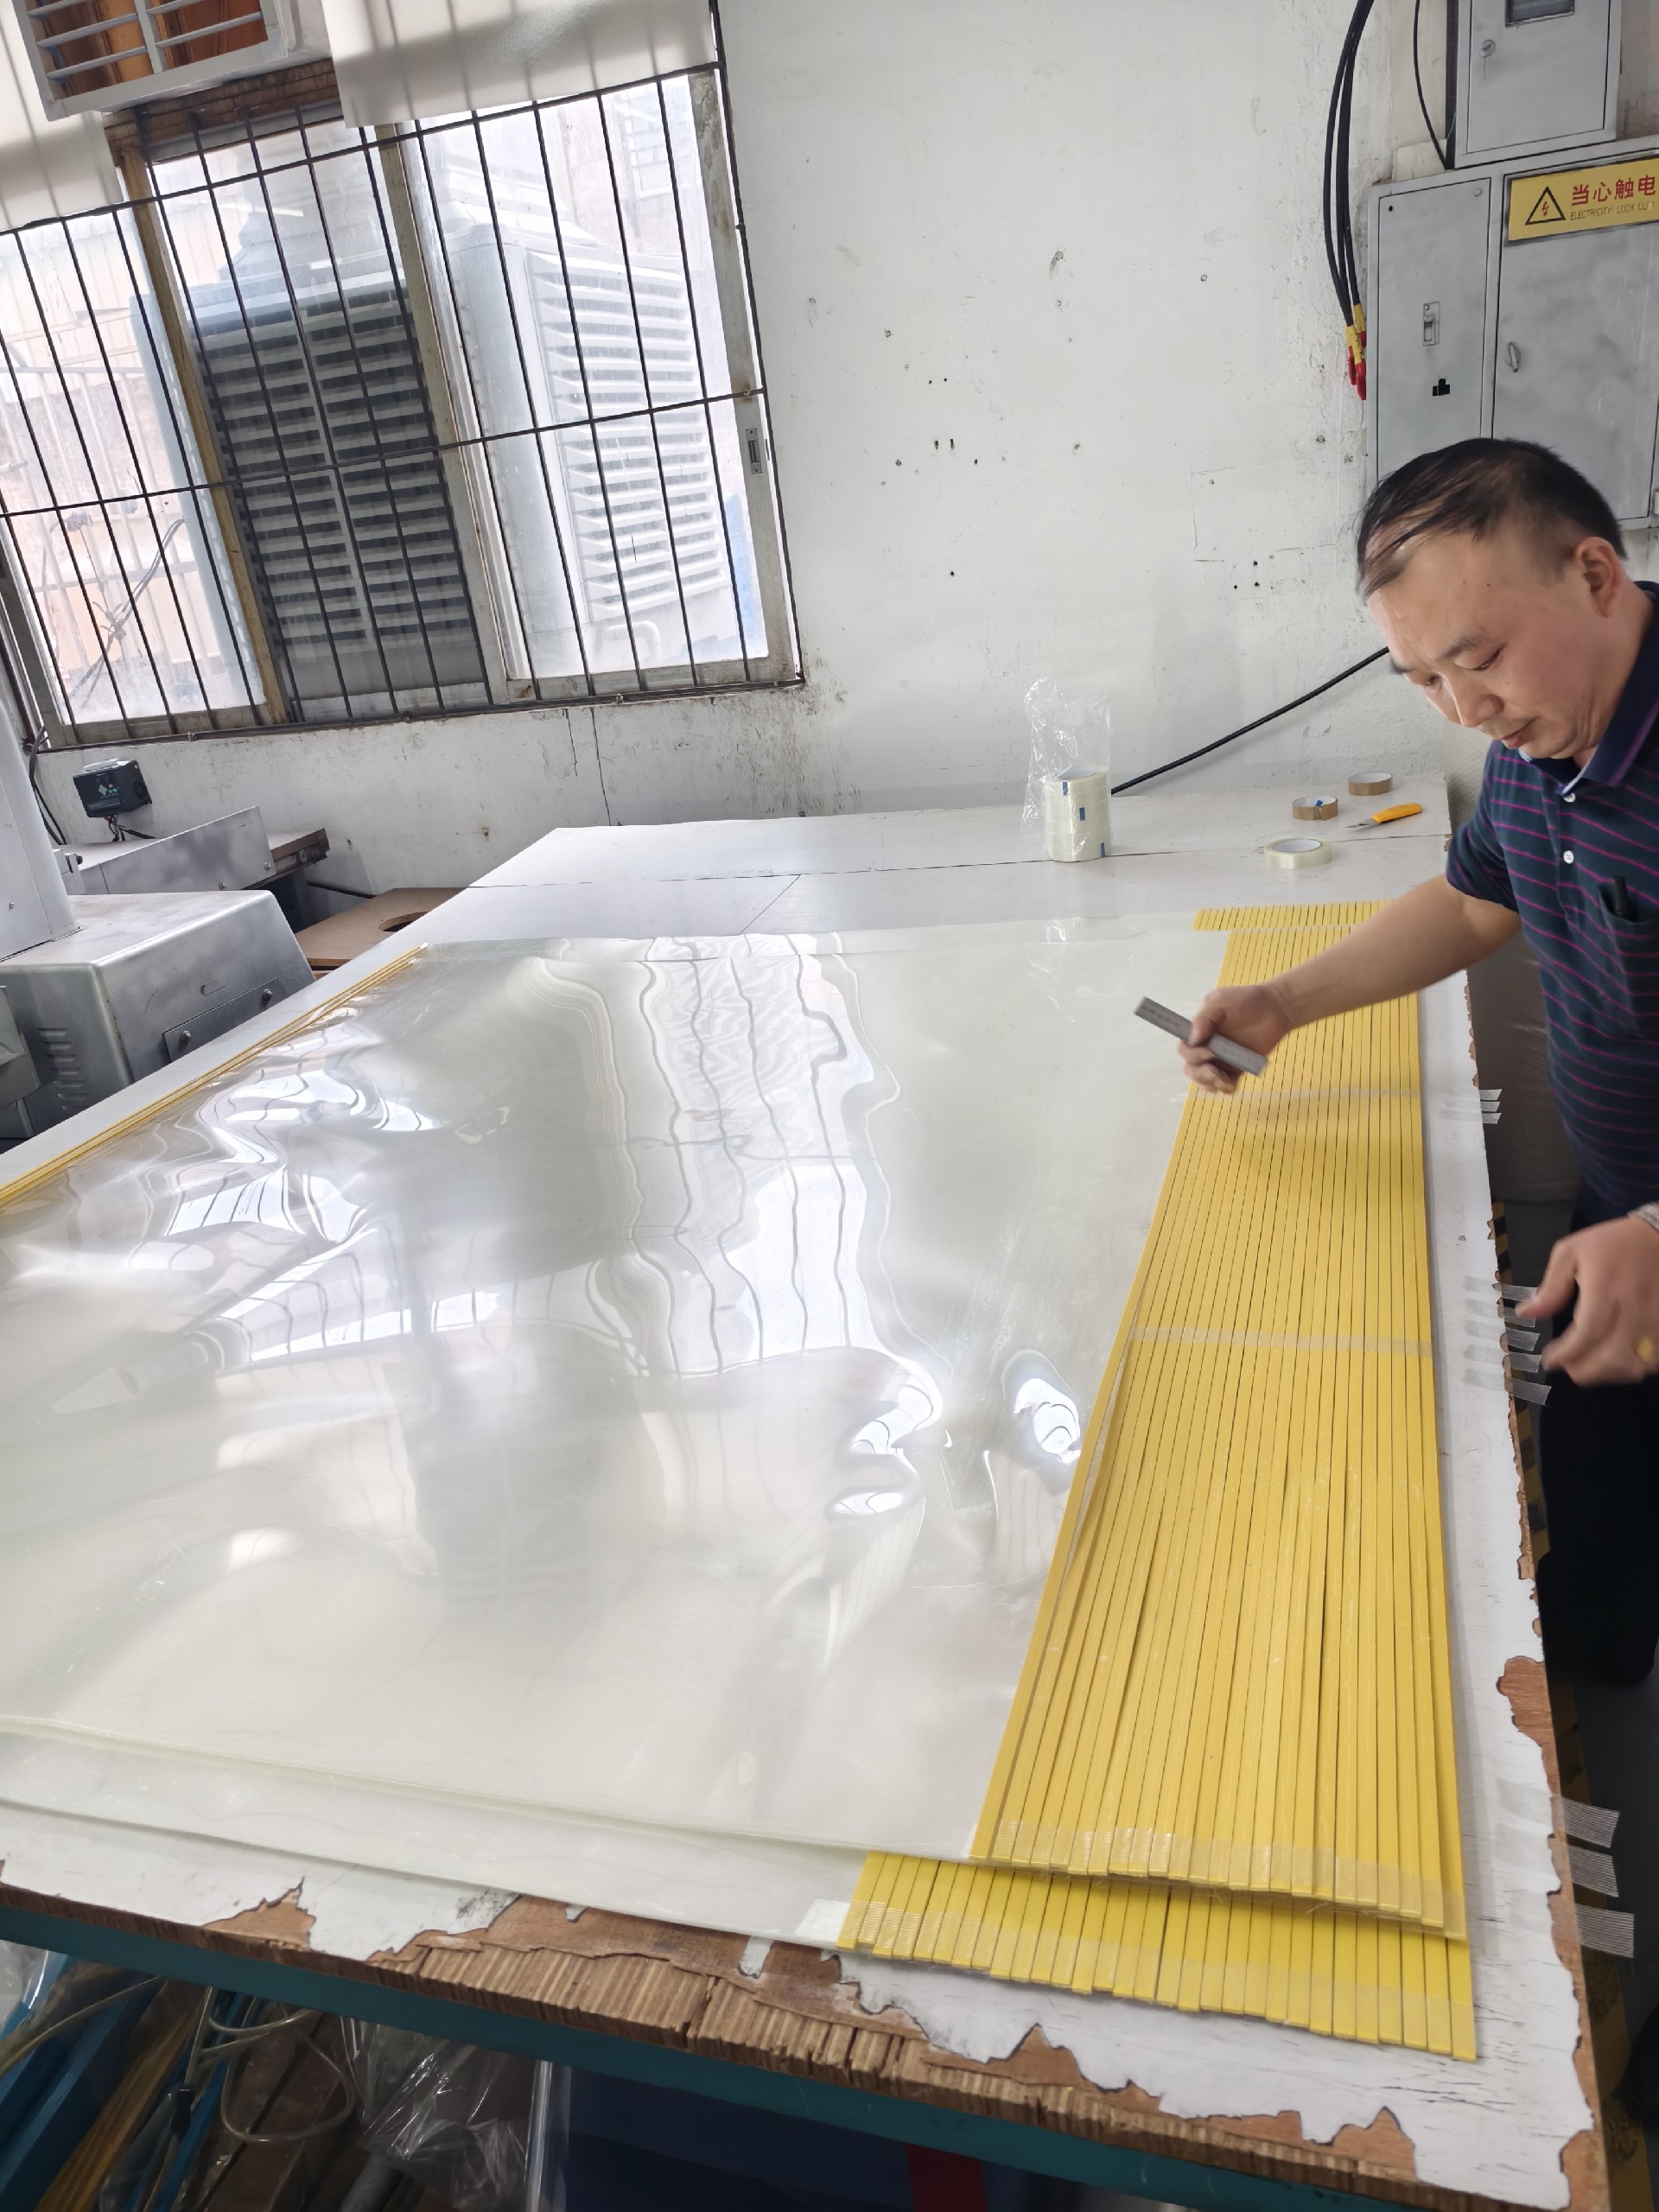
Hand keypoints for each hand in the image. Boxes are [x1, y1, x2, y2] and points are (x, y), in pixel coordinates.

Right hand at [1177, 983, 1295, 1093]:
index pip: (1185, 1049)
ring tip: (1225, 1079)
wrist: (1276, 1008)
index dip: (1191, 1055)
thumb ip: (1204, 1017)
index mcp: (1200, 1031)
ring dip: (1210, 1083)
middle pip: (1191, 1069)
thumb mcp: (1221, 1000)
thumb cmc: (1247, 1000)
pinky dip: (1225, 1088)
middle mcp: (1207, 1047)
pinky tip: (1232, 1083)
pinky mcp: (1237, 1069)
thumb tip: (1193, 1039)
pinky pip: (1225, 1084)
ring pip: (1205, 1080)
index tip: (1209, 1052)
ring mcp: (1222, 1060)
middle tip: (1215, 1070)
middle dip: (1199, 1073)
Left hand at [1522, 1217, 1658, 1385]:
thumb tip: (1526, 1313)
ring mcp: (1657, 1319)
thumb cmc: (1611, 1244)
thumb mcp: (1570, 1253)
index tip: (1550, 1361)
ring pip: (1637, 1365)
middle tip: (1567, 1366)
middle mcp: (1635, 1306)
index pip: (1589, 1332)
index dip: (1568, 1354)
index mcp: (1607, 1286)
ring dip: (1609, 1373)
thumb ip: (1550, 1286)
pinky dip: (1633, 1368)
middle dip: (1585, 1371)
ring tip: (1590, 1363)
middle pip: (1613, 1357)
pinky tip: (1616, 1360)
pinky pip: (1654, 1361)